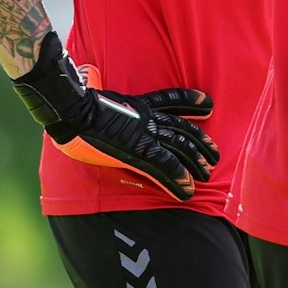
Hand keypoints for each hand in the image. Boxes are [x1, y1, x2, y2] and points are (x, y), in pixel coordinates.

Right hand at [11, 31, 216, 199]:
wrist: (72, 111)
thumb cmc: (76, 104)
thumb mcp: (100, 97)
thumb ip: (110, 104)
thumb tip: (98, 97)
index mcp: (140, 105)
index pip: (171, 101)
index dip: (192, 102)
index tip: (209, 105)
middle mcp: (149, 119)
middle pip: (183, 130)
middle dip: (201, 143)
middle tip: (215, 155)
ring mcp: (146, 135)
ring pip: (181, 148)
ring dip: (196, 163)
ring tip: (208, 174)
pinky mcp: (141, 151)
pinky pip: (167, 167)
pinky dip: (179, 179)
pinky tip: (188, 190)